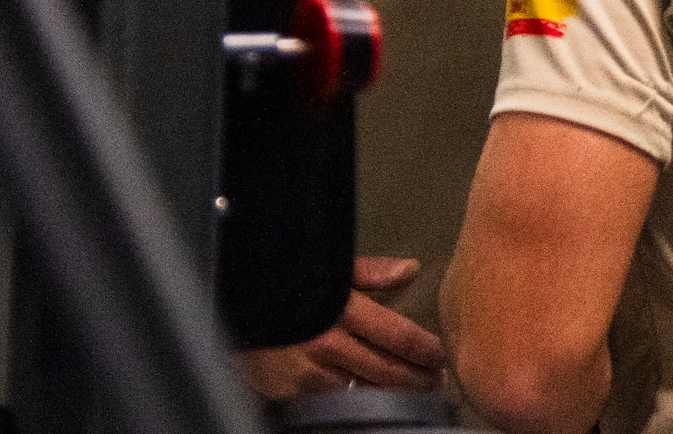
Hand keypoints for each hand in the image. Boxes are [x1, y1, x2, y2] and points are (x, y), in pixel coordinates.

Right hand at [235, 256, 445, 399]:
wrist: (231, 304)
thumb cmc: (284, 283)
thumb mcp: (327, 268)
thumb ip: (371, 273)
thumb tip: (410, 270)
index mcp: (341, 308)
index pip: (398, 336)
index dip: (426, 350)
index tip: (442, 355)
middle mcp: (327, 343)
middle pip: (388, 371)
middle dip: (418, 378)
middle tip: (437, 381)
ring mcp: (309, 373)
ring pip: (365, 392)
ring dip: (394, 394)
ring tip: (415, 393)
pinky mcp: (291, 394)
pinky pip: (335, 404)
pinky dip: (358, 404)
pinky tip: (374, 402)